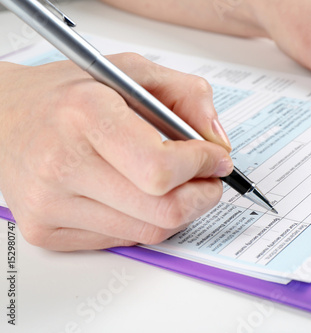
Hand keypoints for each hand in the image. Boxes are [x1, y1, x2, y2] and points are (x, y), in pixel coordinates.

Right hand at [0, 54, 232, 250]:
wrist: (3, 117)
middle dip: (203, 195)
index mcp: (84, 115)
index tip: (216, 158)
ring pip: (150, 231)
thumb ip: (187, 95)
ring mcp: (51, 206)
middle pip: (165, 211)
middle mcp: (62, 165)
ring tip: (174, 184)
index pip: (162, 169)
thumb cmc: (67, 94)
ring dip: (179, 209)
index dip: (203, 166)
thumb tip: (218, 143)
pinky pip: (124, 240)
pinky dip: (146, 220)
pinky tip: (137, 195)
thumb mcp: (131, 72)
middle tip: (207, 178)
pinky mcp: (47, 232)